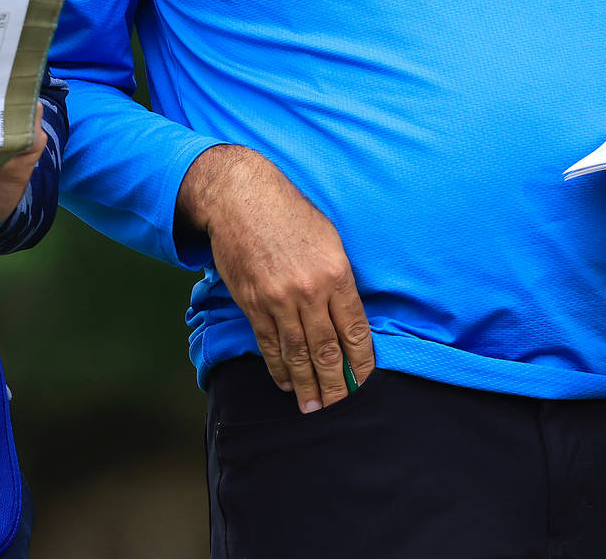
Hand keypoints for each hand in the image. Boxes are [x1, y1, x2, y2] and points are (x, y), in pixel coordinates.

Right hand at [177, 145, 373, 412]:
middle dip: (336, 383)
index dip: (361, 361)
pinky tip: (286, 382)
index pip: (354, 330)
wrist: (240, 197)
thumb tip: (346, 317)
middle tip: (340, 406)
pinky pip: (268, 343)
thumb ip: (339, 279)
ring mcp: (277, 300)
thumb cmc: (289, 213)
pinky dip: (277, 366)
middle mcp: (308, 291)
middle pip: (327, 350)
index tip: (365, 381)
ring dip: (307, 384)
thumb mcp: (329, 238)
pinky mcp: (252, 302)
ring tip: (314, 408)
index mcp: (335, 274)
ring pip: (297, 353)